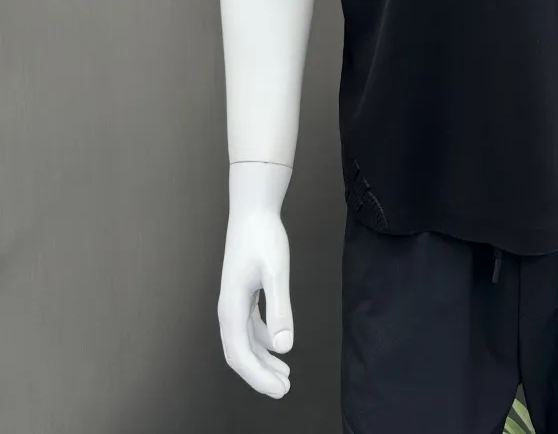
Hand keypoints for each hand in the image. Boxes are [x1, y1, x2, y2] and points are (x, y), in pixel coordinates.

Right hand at [217, 205, 293, 397]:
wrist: (253, 211)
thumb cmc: (263, 238)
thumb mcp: (277, 272)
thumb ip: (280, 308)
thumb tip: (284, 347)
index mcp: (231, 309)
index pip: (240, 355)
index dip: (258, 377)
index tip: (279, 390)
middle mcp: (228, 310)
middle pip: (239, 354)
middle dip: (260, 375)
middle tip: (284, 389)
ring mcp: (234, 302)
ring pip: (244, 342)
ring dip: (262, 360)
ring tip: (285, 374)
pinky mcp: (242, 293)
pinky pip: (249, 327)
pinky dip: (262, 340)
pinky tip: (278, 345)